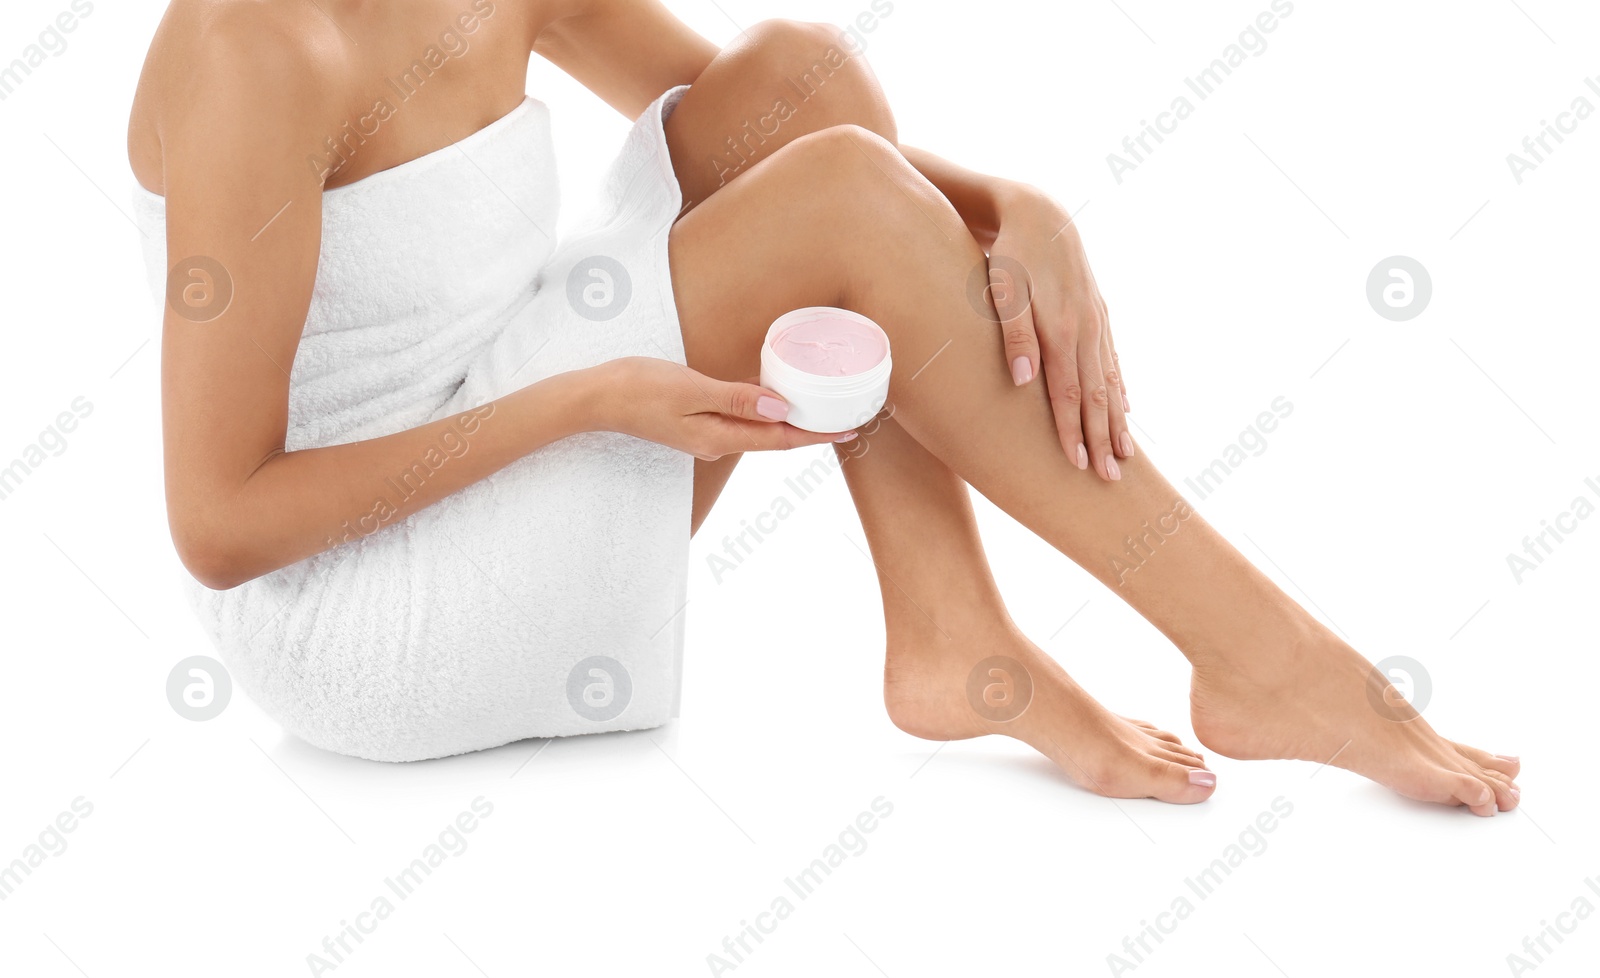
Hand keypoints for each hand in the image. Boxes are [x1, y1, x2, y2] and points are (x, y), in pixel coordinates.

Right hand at [592, 356, 852, 459]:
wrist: (597, 398)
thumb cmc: (639, 388)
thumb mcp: (691, 388)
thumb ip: (736, 398)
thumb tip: (780, 408)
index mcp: (719, 436)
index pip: (780, 439)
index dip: (816, 435)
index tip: (848, 429)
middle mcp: (717, 441)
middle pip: (775, 438)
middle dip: (811, 430)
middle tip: (846, 415)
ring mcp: (707, 433)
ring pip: (760, 430)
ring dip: (791, 422)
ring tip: (821, 407)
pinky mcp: (698, 421)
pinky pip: (742, 420)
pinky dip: (765, 411)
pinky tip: (777, 396)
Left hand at [985, 183, 1131, 481]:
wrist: (1039, 211)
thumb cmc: (1010, 254)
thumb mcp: (1002, 289)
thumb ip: (1014, 335)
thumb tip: (1026, 381)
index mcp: (1062, 329)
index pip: (1068, 394)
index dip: (1073, 432)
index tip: (1077, 466)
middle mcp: (1087, 329)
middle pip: (1097, 396)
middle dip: (1103, 439)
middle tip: (1110, 481)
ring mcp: (1097, 322)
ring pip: (1111, 381)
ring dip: (1118, 421)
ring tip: (1126, 457)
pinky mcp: (1098, 313)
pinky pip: (1113, 360)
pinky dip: (1120, 388)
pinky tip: (1125, 407)